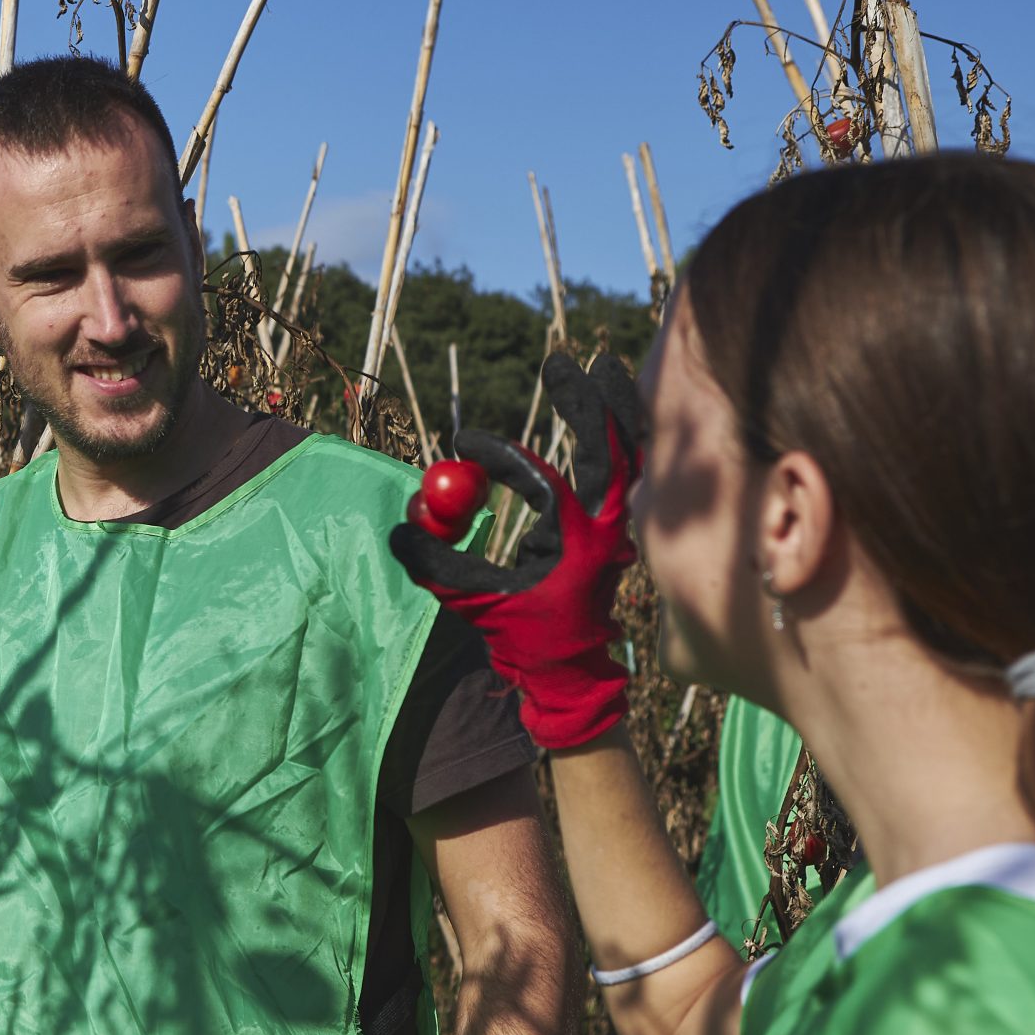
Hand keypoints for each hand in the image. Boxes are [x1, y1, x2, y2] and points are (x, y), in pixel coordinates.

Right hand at [388, 352, 643, 750]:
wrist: (573, 672)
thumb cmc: (525, 638)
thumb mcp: (476, 604)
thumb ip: (440, 566)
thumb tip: (403, 527)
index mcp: (577, 545)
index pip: (542, 481)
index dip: (499, 458)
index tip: (463, 447)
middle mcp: (608, 528)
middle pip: (610, 449)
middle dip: (585, 402)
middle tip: (563, 362)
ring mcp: (620, 525)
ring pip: (631, 451)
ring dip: (616, 407)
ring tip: (601, 365)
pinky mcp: (618, 526)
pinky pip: (630, 468)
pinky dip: (623, 433)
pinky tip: (613, 402)